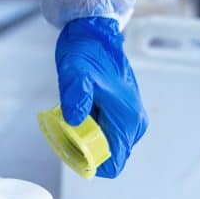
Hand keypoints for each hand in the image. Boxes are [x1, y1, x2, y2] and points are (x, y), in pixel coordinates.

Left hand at [56, 17, 147, 177]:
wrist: (94, 34)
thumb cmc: (86, 52)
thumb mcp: (75, 74)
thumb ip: (76, 96)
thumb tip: (75, 120)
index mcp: (127, 119)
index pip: (113, 164)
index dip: (89, 163)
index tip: (71, 147)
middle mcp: (134, 123)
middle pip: (108, 157)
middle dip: (85, 151)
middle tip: (65, 131)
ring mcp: (130, 119)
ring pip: (106, 146)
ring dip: (85, 141)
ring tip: (69, 120)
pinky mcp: (123, 113)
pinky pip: (106, 134)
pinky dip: (89, 131)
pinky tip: (77, 114)